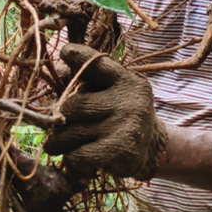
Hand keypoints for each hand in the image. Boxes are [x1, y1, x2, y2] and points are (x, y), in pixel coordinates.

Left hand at [44, 44, 167, 179]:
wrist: (153, 150)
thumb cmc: (123, 118)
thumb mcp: (114, 93)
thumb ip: (90, 81)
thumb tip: (58, 68)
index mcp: (127, 82)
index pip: (98, 64)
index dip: (80, 56)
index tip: (65, 51)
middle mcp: (129, 101)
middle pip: (71, 106)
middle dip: (59, 120)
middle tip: (57, 129)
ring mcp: (125, 126)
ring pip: (69, 133)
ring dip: (61, 143)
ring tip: (67, 145)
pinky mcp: (119, 151)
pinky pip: (76, 156)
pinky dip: (73, 161)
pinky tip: (83, 160)